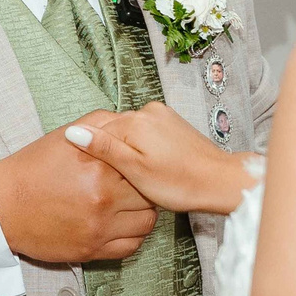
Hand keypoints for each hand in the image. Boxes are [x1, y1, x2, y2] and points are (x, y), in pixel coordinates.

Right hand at [0, 123, 156, 262]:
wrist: (3, 206)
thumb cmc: (34, 169)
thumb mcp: (65, 136)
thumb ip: (101, 124)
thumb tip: (129, 119)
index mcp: (100, 169)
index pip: (142, 167)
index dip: (142, 165)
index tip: (135, 166)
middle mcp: (103, 200)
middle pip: (149, 196)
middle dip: (145, 189)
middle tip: (133, 186)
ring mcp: (99, 229)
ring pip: (146, 224)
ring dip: (141, 214)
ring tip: (128, 206)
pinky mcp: (92, 250)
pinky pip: (131, 247)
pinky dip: (132, 236)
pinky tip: (121, 224)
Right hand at [64, 102, 256, 216]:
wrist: (221, 182)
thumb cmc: (180, 183)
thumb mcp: (136, 171)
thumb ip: (105, 149)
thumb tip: (75, 132)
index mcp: (135, 121)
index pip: (97, 130)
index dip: (90, 153)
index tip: (88, 174)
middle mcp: (148, 112)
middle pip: (115, 129)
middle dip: (109, 151)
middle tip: (113, 179)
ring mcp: (163, 116)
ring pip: (131, 132)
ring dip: (126, 150)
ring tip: (133, 175)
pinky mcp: (173, 124)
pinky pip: (147, 133)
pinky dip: (142, 148)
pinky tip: (149, 167)